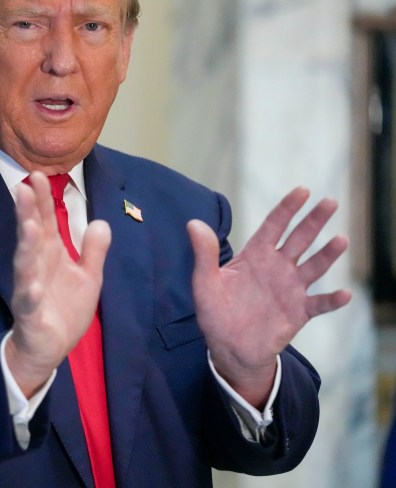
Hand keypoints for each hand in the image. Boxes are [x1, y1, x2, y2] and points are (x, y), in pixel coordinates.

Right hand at [5, 171, 111, 396]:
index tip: (39, 176)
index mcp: (50, 255)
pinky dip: (32, 293)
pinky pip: (30, 302)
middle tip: (24, 187)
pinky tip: (34, 286)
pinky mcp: (30, 313)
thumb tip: (101, 222)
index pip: (44, 222)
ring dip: (26, 245)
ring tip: (29, 226)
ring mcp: (29, 289)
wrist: (48, 348)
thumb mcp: (88, 277)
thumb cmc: (63, 308)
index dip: (41, 201)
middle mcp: (36, 266)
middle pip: (31, 235)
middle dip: (27, 213)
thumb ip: (93, 251)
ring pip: (26, 264)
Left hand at [188, 186, 350, 407]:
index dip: (287, 208)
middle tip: (331, 202)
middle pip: (299, 239)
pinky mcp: (298, 312)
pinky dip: (331, 300)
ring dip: (327, 255)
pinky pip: (319, 304)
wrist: (228, 346)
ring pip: (314, 266)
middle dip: (314, 220)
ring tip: (341, 240)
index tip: (302, 190)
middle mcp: (277, 267)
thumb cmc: (215, 311)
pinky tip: (344, 294)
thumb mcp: (205, 281)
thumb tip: (193, 223)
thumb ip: (204, 253)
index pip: (274, 225)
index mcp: (255, 255)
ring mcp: (290, 288)